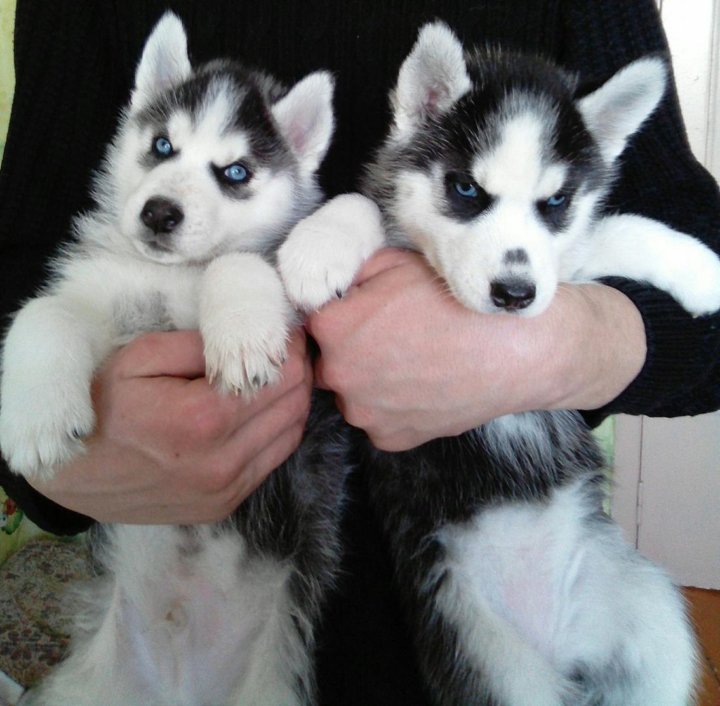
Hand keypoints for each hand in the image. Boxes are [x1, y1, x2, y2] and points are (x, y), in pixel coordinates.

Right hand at [30, 328, 311, 523]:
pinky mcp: (223, 506)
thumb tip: (253, 336)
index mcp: (203, 420)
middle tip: (282, 348)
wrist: (66, 474)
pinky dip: (276, 431)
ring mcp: (226, 490)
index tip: (285, 328)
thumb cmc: (99, 406)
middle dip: (297, 369)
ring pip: (292, 434)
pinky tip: (258, 413)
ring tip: (273, 377)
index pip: (282, 375)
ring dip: (292, 401)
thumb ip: (202, 345)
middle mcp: (223, 462)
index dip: (291, 346)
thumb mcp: (139, 358)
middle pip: (295, 404)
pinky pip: (272, 460)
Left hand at [306, 249, 645, 450]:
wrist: (516, 350)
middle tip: (395, 337)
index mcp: (334, 329)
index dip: (343, 312)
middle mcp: (340, 376)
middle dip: (353, 348)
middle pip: (332, 360)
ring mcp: (367, 413)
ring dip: (372, 381)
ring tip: (414, 363)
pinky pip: (381, 420)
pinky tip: (424, 388)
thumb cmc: (459, 302)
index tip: (368, 311)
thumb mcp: (400, 263)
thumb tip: (337, 284)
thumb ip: (356, 272)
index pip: (316, 320)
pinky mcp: (392, 439)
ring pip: (355, 393)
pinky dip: (395, 407)